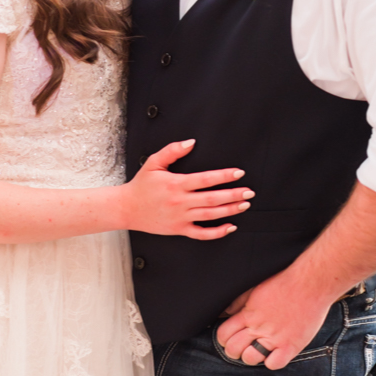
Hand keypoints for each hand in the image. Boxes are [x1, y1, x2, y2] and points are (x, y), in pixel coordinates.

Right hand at [121, 139, 252, 239]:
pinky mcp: (179, 229)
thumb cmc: (141, 185)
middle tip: (249, 192)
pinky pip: (201, 234)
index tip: (238, 173)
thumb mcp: (153, 163)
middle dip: (234, 195)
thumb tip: (191, 142)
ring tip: (244, 205)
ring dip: (230, 210)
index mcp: (175, 184)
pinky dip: (218, 232)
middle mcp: (180, 202)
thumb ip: (172, 151)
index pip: (205, 179)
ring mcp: (180, 217)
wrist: (126, 208)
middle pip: (212, 199)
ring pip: (210, 215)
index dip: (224, 176)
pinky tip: (230, 227)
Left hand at [215, 270, 335, 369]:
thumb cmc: (283, 284)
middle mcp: (258, 327)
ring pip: (250, 358)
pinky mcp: (291, 345)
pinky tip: (275, 354)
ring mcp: (275, 338)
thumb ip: (238, 303)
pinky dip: (272, 362)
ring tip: (257, 351)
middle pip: (233, 349)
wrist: (310, 284)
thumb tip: (225, 312)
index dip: (223, 340)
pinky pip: (274, 364)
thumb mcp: (254, 289)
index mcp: (248, 314)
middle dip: (233, 351)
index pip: (223, 334)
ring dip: (251, 358)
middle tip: (241, 349)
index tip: (229, 340)